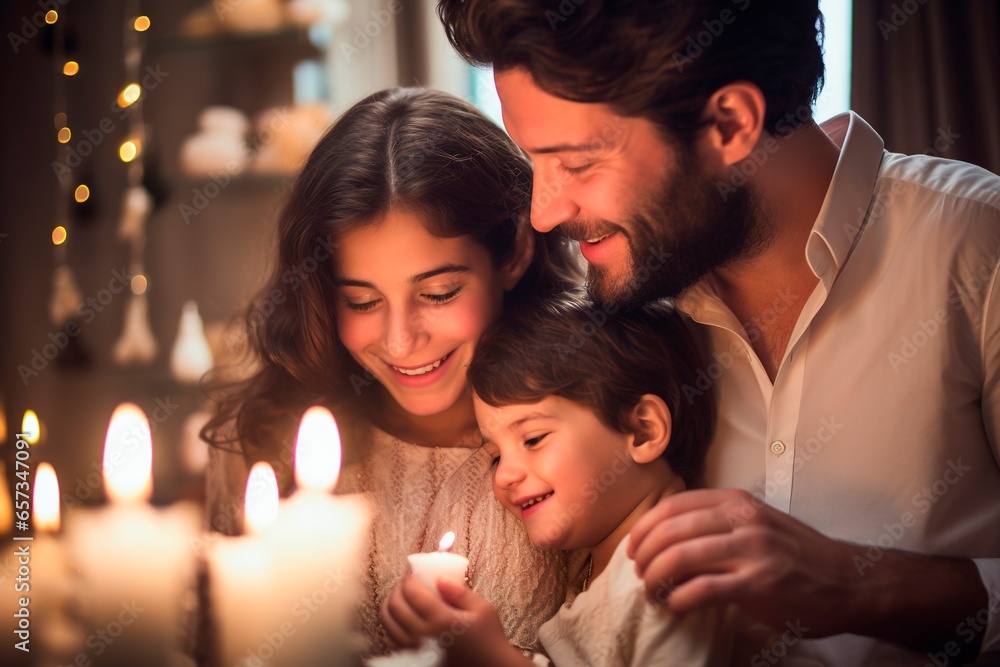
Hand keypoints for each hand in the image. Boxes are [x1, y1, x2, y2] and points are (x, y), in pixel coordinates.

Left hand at [380, 575, 509, 656]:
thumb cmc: (488, 638)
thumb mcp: (482, 609)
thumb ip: (460, 592)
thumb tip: (440, 578)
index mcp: (442, 620)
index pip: (412, 592)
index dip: (409, 577)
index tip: (413, 571)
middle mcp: (425, 636)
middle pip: (395, 606)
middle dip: (397, 589)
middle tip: (407, 583)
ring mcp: (417, 649)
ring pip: (388, 623)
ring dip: (390, 606)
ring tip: (402, 598)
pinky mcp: (415, 659)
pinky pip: (392, 640)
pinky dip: (392, 626)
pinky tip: (403, 619)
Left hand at [627, 488, 986, 654]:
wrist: (851, 581)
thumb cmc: (800, 555)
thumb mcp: (759, 522)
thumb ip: (721, 522)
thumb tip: (671, 536)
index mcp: (738, 502)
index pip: (675, 505)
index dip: (646, 526)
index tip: (633, 546)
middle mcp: (743, 519)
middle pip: (672, 530)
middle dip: (645, 554)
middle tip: (638, 572)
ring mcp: (752, 551)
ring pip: (681, 557)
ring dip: (656, 577)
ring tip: (651, 590)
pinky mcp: (759, 585)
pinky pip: (703, 590)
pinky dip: (679, 599)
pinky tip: (674, 606)